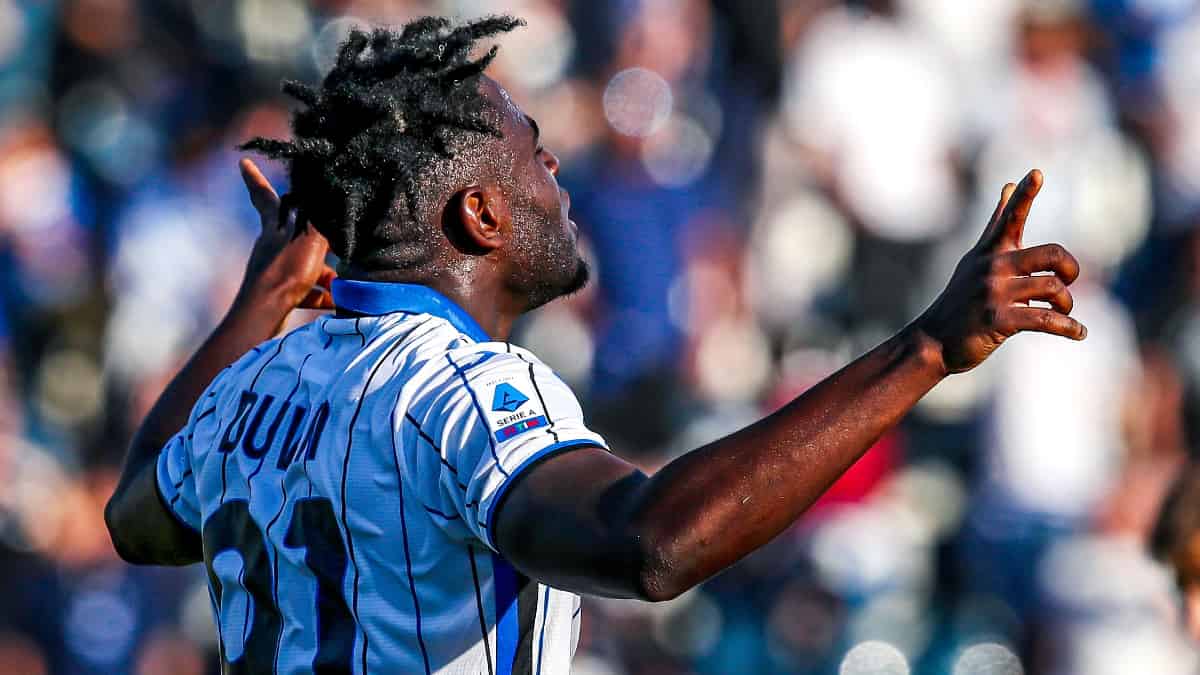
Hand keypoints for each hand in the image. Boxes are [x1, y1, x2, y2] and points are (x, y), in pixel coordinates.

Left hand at [233, 158, 335, 317]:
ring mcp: (274, 270)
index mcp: (274, 227)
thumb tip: (332, 198)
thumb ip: (321, 220)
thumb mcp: (310, 238)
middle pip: (294, 233)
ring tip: (343, 282)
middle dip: (316, 237)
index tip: (243, 161)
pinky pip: (304, 290)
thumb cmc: (286, 271)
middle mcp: (272, 245)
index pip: (264, 196)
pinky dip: (321, 295)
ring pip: (304, 265)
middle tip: (331, 239)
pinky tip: (337, 300)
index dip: (255, 179)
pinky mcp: (279, 293)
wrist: (266, 312)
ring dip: (324, 273)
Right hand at [914, 170, 1086, 374]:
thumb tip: (1007, 184)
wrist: (933, 341)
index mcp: (989, 252)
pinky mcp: (998, 320)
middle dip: (1070, 268)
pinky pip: (1046, 320)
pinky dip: (1069, 328)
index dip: (1025, 195)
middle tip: (1069, 280)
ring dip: (1067, 304)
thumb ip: (996, 224)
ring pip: (1053, 288)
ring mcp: (994, 293)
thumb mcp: (976, 259)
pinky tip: (1079, 332)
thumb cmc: (960, 300)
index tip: (1037, 172)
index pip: (1010, 218)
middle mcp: (991, 268)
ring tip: (1065, 312)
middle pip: (1051, 254)